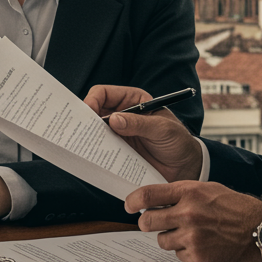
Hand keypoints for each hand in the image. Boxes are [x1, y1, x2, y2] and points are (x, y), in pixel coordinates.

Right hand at [85, 85, 201, 181]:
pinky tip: (90, 156)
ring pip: (95, 131)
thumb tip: (114, 120)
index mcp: (133, 100)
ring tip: (80, 144)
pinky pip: (101, 149)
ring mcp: (118, 134)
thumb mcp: (163, 129)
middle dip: (84, 119)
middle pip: (95, 112)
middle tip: (76, 129)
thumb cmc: (179, 142)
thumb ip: (140, 124)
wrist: (185, 168)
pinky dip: (94, 152)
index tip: (88, 112)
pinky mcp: (118, 152)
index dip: (93, 100)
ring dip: (87, 137)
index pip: (105, 94)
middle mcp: (122, 115)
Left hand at [127, 181, 261, 261]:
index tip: (129, 205)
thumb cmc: (237, 208)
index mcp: (189, 192)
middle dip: (148, 223)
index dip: (133, 201)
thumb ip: (182, 193)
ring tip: (190, 233)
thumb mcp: (209, 189)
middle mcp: (188, 214)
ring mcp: (192, 237)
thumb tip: (156, 200)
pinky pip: (178, 255)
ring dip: (170, 238)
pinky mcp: (198, 257)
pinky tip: (202, 244)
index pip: (148, 195)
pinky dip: (186, 251)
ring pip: (162, 241)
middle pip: (147, 222)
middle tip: (154, 223)